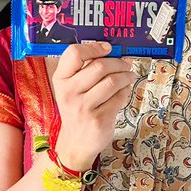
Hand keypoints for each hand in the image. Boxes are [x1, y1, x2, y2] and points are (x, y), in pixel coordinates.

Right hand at [51, 41, 135, 171]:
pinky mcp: (99, 119)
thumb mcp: (70, 89)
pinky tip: (124, 90)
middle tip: (126, 64)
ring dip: (126, 76)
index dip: (94, 47)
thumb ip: (83, 70)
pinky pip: (119, 97)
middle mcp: (69, 92)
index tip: (108, 48)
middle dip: (118, 63)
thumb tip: (111, 52)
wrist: (75, 143)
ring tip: (129, 76)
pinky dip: (126, 91)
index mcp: (61, 80)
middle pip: (99, 66)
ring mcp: (84, 107)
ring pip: (112, 81)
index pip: (74, 53)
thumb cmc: (76, 110)